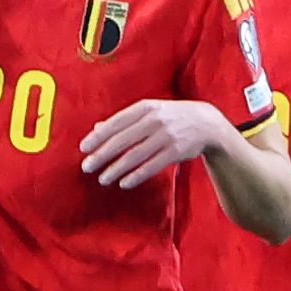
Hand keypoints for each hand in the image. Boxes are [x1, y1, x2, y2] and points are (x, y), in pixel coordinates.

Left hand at [81, 98, 223, 187]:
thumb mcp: (150, 111)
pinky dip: (136, 176)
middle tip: (86, 166)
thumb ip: (125, 120)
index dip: (98, 136)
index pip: (116, 122)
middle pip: (122, 140)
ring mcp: (166, 136)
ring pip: (135, 155)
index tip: (83, 148)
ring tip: (103, 178)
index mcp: (145, 107)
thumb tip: (97, 128)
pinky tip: (124, 183)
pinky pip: (151, 166)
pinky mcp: (175, 151)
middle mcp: (154, 120)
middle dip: (102, 154)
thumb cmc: (171, 117)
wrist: (206, 123)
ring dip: (116, 169)